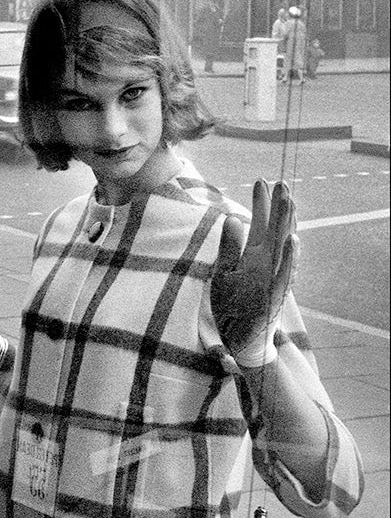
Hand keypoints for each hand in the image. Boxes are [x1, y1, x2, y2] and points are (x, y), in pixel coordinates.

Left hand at [211, 179, 298, 365]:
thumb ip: (229, 247)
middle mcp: (266, 263)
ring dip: (288, 225)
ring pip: (284, 247)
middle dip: (278, 206)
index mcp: (254, 256)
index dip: (261, 203)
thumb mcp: (224, 272)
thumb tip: (233, 218)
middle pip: (275, 229)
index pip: (260, 223)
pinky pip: (285, 273)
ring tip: (290, 201)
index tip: (261, 180)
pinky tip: (293, 239)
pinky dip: (289, 257)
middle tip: (281, 182)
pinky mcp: (275, 294)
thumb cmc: (233, 305)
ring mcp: (273, 277)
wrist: (241, 338)